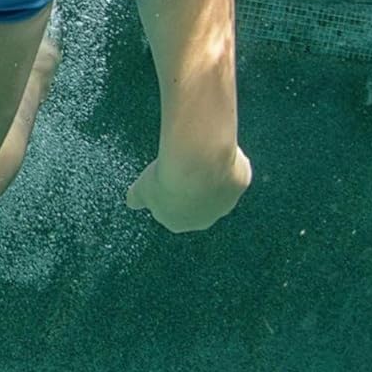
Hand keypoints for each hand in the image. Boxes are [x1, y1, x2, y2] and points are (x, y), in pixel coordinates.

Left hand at [125, 146, 251, 232]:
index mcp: (177, 222)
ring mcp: (226, 201)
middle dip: (192, 183)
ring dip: (210, 170)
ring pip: (218, 184)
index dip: (168, 190)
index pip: (171, 209)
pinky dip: (226, 158)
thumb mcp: (142, 187)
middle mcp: (205, 218)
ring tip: (198, 152)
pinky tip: (215, 149)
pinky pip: (234, 168)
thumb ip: (137, 197)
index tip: (167, 174)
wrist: (196, 162)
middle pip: (198, 199)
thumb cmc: (167, 175)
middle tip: (183, 161)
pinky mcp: (240, 183)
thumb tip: (131, 202)